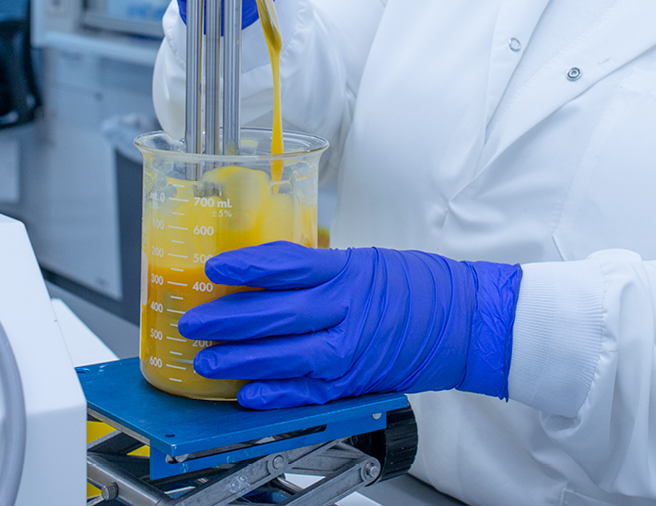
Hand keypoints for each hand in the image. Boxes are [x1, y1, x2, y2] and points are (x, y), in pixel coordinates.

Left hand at [176, 241, 521, 408]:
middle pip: (276, 314)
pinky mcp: (354, 382)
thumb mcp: (365, 261)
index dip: (245, 267)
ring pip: (285, 357)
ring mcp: (351, 351)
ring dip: (240, 360)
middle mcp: (347, 311)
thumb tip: (267, 270)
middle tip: (194, 321)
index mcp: (348, 272)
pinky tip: (247, 393)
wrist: (462, 321)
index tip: (213, 268)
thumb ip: (319, 268)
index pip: (285, 265)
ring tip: (206, 361)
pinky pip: (308, 392)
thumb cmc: (416, 286)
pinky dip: (275, 395)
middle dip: (228, 319)